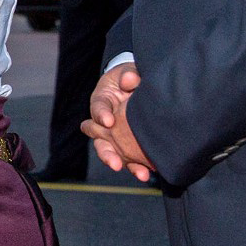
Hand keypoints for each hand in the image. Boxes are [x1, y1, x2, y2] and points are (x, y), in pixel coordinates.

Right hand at [81, 62, 154, 181]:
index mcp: (102, 101)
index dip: (101, 114)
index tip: (108, 121)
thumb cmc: (130, 77)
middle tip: (114, 162)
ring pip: (111, 152)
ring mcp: (114, 135)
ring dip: (122, 163)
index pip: (98, 107)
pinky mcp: (127, 143)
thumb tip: (129, 80)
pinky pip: (129, 158)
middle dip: (107, 152)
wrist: (136, 83)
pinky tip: (147, 174)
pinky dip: (137, 166)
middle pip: (99, 139)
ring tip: (139, 173)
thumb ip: (129, 74)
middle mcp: (103, 121)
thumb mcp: (128, 72)